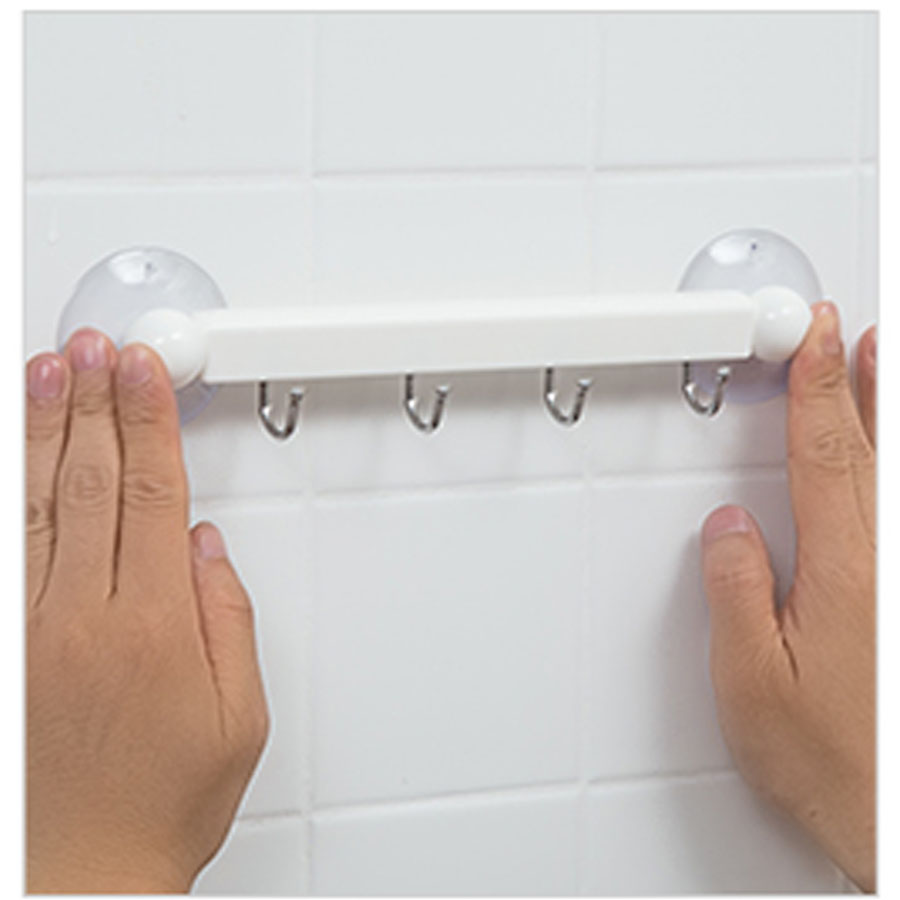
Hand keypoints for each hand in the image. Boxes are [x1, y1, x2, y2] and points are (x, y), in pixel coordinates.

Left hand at [26, 330, 268, 892]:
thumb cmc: (159, 805)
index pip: (152, 494)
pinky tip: (8, 460)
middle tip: (94, 348)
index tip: (146, 372)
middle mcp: (82, 619)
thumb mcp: (239, 720)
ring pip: (33, 506)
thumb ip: (227, 623)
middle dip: (95, 404)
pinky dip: (3, 497)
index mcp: (153, 629)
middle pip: (91, 484)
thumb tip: (204, 548)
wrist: (79, 879)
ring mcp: (25, 633)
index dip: (149, 423)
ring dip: (42, 432)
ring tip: (45, 373)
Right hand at [701, 303, 874, 891]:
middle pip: (878, 451)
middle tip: (859, 330)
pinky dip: (894, 476)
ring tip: (883, 366)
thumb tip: (729, 525)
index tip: (812, 337)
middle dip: (866, 381)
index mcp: (845, 573)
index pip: (827, 455)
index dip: (815, 389)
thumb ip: (737, 590)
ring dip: (892, 414)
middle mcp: (889, 566)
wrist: (896, 822)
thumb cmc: (835, 763)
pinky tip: (885, 467)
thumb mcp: (751, 681)